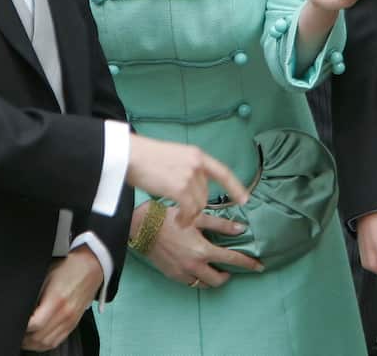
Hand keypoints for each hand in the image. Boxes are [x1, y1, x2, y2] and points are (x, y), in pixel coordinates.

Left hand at [21, 247, 103, 350]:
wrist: (92, 266)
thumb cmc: (69, 267)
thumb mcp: (46, 274)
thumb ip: (34, 294)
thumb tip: (21, 308)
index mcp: (57, 300)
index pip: (34, 324)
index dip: (20, 327)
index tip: (13, 323)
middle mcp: (65, 313)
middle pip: (38, 338)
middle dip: (23, 338)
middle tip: (15, 331)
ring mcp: (71, 320)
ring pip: (47, 343)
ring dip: (32, 344)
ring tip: (24, 337)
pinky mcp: (74, 323)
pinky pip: (57, 341)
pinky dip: (44, 344)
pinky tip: (37, 339)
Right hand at [125, 135, 250, 225]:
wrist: (130, 156)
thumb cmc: (146, 157)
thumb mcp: (174, 156)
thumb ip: (187, 167)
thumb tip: (194, 182)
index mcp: (197, 155)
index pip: (223, 172)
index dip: (235, 187)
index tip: (245, 199)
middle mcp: (197, 164)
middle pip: (205, 193)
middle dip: (197, 204)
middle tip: (184, 211)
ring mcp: (189, 176)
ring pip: (199, 203)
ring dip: (190, 214)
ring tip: (180, 218)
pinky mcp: (180, 189)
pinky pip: (189, 210)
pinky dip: (185, 218)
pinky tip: (179, 221)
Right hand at [142, 204, 262, 286]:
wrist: (142, 227)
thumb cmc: (171, 218)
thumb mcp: (198, 218)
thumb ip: (221, 225)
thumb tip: (241, 229)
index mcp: (203, 250)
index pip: (232, 260)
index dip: (248, 263)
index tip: (259, 266)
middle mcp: (194, 266)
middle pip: (219, 280)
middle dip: (228, 275)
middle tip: (230, 267)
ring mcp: (182, 273)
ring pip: (204, 284)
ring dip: (212, 278)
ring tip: (214, 267)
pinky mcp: (172, 276)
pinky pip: (191, 282)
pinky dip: (198, 277)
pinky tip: (198, 266)